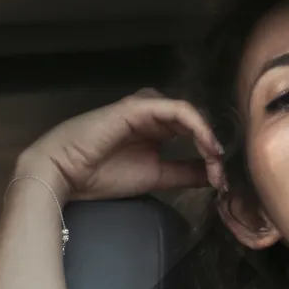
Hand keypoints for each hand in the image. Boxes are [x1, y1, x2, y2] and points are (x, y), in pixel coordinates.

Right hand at [16, 89, 224, 203]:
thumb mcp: (156, 177)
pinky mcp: (138, 106)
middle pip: (196, 123)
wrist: (65, 174)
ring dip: (208, 137)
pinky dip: (197, 127)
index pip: (195, 134)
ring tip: (217, 161)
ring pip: (190, 114)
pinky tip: (207, 146)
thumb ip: (183, 173)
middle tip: (223, 174)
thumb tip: (212, 175)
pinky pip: (177, 110)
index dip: (212, 154)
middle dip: (214, 147)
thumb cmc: (102, 175)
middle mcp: (154, 115)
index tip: (222, 182)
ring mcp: (146, 108)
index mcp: (157, 129)